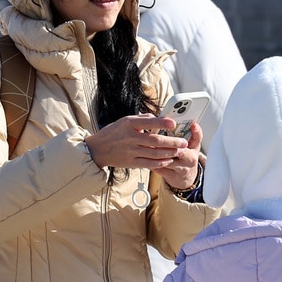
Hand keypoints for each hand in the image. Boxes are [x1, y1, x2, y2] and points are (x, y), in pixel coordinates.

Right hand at [83, 114, 201, 189]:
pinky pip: (149, 163)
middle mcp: (130, 138)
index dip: (162, 123)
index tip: (173, 123)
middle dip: (172, 142)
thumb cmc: (113, 133)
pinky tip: (168, 160)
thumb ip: (141, 119)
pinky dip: (160, 162)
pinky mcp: (131, 163)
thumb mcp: (124, 121)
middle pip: (155, 141)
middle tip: (183, 141)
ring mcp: (131, 152)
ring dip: (169, 153)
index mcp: (128, 124)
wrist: (97, 150)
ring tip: (179, 150)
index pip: (148, 122)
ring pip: (155, 153)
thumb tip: (158, 117)